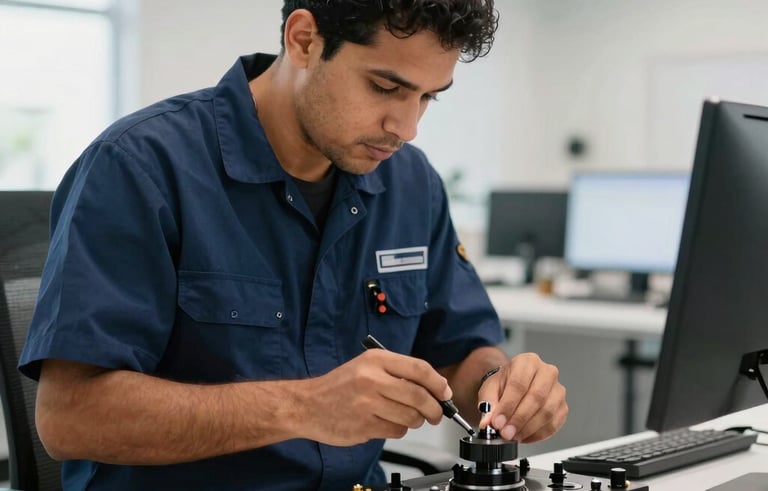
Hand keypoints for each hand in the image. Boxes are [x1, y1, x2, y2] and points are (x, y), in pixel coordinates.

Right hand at [298, 349, 450, 445]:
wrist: (307, 405)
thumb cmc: (340, 386)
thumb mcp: (367, 366)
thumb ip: (398, 372)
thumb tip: (435, 387)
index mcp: (376, 360)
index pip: (419, 369)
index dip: (438, 383)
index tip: (445, 393)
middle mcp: (372, 379)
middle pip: (419, 396)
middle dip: (434, 409)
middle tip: (436, 414)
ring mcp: (367, 403)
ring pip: (410, 417)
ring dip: (415, 421)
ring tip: (406, 418)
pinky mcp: (364, 425)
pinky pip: (396, 431)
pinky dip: (398, 430)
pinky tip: (386, 423)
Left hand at [477, 353, 566, 442]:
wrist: (514, 385)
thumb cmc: (504, 384)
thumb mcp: (490, 389)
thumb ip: (488, 404)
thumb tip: (488, 422)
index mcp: (527, 362)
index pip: (519, 384)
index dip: (508, 406)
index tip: (498, 423)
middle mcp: (546, 372)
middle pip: (536, 397)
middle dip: (519, 419)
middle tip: (506, 432)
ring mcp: (558, 390)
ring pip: (547, 412)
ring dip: (528, 428)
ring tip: (513, 435)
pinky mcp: (563, 407)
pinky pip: (554, 424)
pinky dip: (538, 434)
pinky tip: (524, 436)